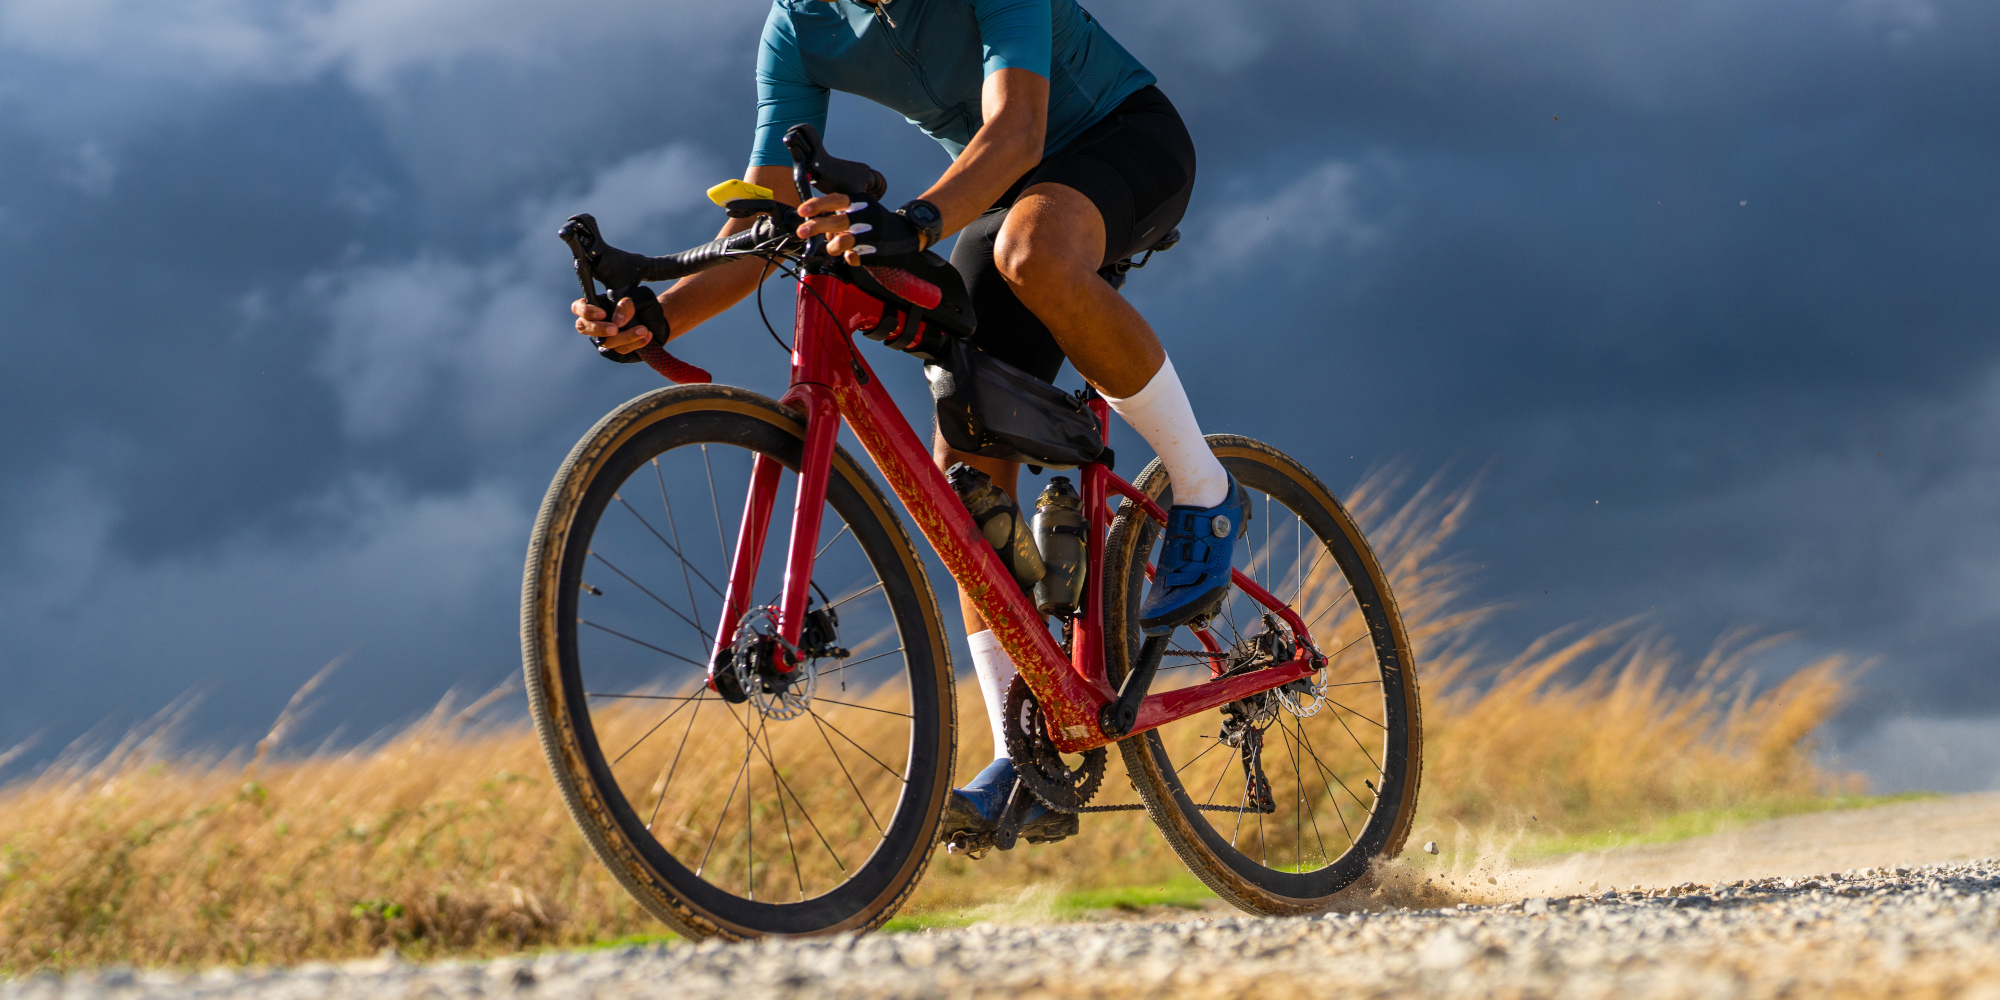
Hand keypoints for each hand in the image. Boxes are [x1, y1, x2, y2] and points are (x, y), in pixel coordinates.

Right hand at [571, 296, 651, 353]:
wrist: (660, 323)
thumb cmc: (646, 307)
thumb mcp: (641, 298)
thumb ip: (627, 304)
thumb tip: (617, 321)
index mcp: (597, 306)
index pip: (577, 308)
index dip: (585, 311)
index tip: (603, 313)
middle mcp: (596, 323)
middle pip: (583, 327)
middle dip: (599, 329)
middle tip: (615, 329)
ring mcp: (604, 339)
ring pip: (605, 342)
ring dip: (626, 336)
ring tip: (644, 330)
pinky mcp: (615, 352)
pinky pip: (620, 351)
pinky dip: (634, 344)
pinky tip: (646, 337)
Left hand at [797, 193, 923, 263]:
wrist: (907, 235)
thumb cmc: (876, 221)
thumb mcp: (861, 208)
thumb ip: (838, 213)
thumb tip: (812, 222)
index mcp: (862, 202)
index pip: (836, 200)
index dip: (818, 205)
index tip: (802, 211)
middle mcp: (866, 218)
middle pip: (836, 222)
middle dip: (815, 227)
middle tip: (801, 232)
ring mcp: (871, 236)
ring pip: (841, 242)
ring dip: (831, 246)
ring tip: (833, 247)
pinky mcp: (873, 253)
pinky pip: (850, 257)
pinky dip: (848, 256)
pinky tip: (853, 253)